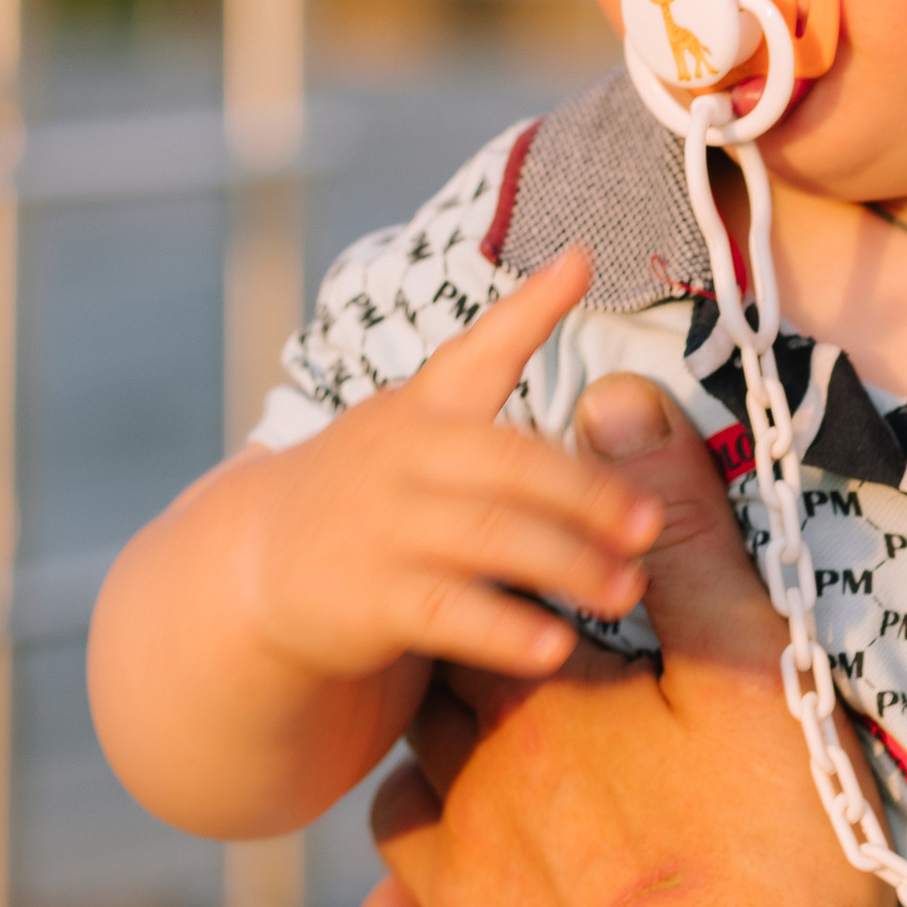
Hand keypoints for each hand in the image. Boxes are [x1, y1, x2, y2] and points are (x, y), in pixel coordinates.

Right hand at [244, 250, 661, 680]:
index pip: (480, 348)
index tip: (583, 260)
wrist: (256, 566)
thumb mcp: (425, 413)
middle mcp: (401, 454)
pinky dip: (504, 630)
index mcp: (425, 405)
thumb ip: (499, 356)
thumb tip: (581, 259)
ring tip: (627, 588)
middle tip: (650, 524)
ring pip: (489, 537)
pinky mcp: (363, 597)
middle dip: (587, 493)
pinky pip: (446, 613)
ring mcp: (379, 524)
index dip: (532, 307)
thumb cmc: (378, 483)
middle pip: (509, 464)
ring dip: (567, 564)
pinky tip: (556, 647)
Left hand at [352, 375, 906, 906]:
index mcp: (542, 712)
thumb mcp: (751, 677)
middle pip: (441, 707)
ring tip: (507, 785)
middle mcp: (472, 803)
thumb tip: (612, 401)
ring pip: (402, 815)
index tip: (566, 608)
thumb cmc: (777, 872)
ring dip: (440, 788)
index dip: (525, 599)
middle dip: (483, 684)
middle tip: (553, 696)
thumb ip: (675, 536)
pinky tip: (446, 902)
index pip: (492, 612)